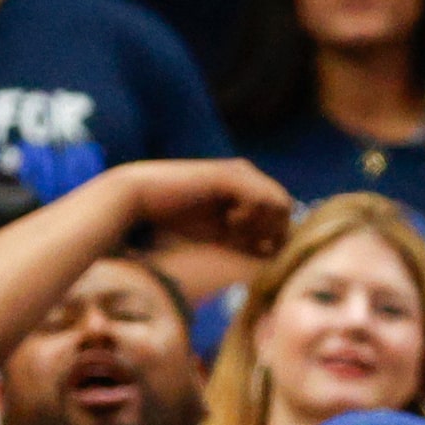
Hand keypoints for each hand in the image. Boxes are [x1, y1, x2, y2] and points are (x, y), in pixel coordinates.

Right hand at [120, 160, 292, 256]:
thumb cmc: (173, 217)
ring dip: (261, 224)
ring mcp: (240, 172)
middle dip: (270, 230)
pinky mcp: (229, 175)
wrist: (139, 197)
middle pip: (285, 207)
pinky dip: (250, 216)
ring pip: (279, 202)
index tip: (250, 248)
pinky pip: (261, 199)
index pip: (281, 211)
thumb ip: (245, 238)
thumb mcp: (218, 233)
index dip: (273, 234)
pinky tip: (229, 222)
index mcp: (245, 186)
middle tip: (242, 240)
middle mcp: (247, 174)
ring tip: (234, 230)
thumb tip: (273, 253)